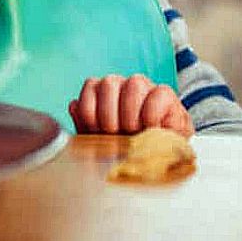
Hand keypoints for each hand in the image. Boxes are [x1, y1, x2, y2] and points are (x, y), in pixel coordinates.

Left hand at [69, 74, 194, 137]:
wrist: (162, 158)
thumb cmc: (126, 149)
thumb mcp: (100, 142)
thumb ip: (84, 125)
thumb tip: (74, 105)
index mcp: (103, 92)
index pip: (90, 86)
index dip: (91, 113)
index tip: (98, 133)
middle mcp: (123, 85)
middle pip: (108, 82)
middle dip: (109, 116)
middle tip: (116, 135)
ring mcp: (146, 87)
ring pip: (134, 83)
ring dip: (131, 115)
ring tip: (134, 134)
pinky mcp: (167, 96)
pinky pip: (158, 95)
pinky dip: (151, 116)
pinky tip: (152, 130)